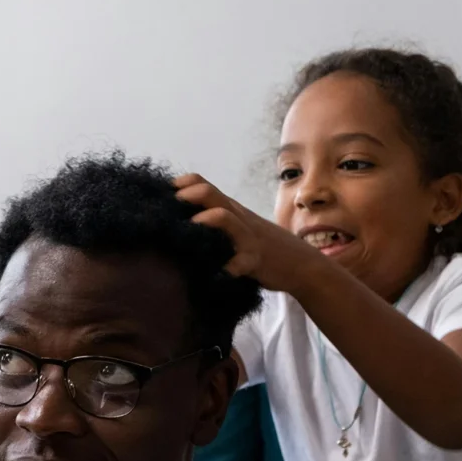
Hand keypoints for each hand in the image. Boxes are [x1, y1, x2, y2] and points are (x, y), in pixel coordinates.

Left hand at [173, 173, 332, 296]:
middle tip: (168, 207)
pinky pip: (239, 263)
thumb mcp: (239, 228)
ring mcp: (247, 238)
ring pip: (225, 218)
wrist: (301, 264)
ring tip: (189, 229)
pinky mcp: (254, 260)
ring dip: (205, 220)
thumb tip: (179, 225)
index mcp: (230, 210)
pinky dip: (224, 270)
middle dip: (187, 196)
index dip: (181, 185)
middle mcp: (237, 218)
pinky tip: (211, 276)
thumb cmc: (263, 246)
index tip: (160, 194)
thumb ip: (216, 222)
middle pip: (211, 193)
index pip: (203, 184)